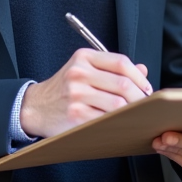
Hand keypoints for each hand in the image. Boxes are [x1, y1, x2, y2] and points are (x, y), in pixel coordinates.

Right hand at [20, 49, 151, 137]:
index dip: (139, 77)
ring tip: (135, 115)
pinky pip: (106, 119)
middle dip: (139, 97)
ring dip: (131, 112)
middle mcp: (79, 73)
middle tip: (144, 106)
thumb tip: (142, 70)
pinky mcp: (75, 115)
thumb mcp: (84, 70)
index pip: (121, 63)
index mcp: (83, 58)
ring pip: (118, 104)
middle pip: (123, 84)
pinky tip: (121, 124)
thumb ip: (112, 69)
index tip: (146, 88)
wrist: (35, 107)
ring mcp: (76, 94)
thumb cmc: (63, 89)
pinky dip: (118, 122)